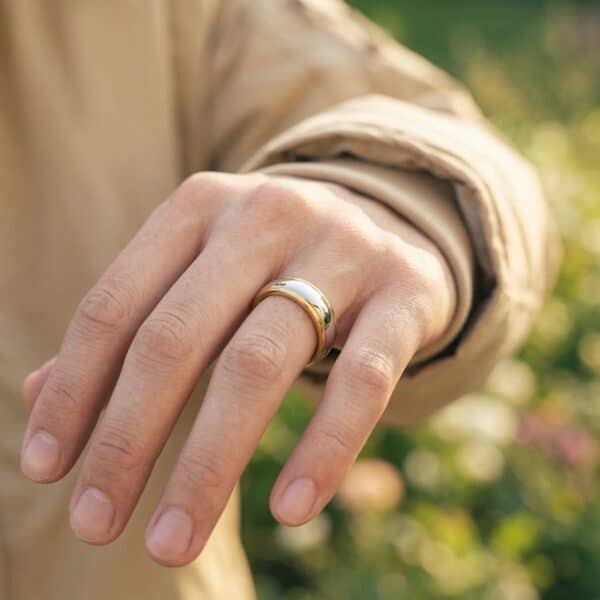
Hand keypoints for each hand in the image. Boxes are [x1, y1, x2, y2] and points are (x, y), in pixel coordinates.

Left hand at [21, 171, 454, 565]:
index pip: (116, 304)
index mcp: (201, 206)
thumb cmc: (277, 256)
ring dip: (207, 463)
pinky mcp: (404, 294)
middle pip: (177, 338)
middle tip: (96, 522)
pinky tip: (291, 509)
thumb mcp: (203, 268)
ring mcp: (342, 250)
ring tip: (168, 542)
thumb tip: (39, 395)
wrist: (389, 217)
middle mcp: (266, 217)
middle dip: (127, 439)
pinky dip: (324, 447)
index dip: (73, 389)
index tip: (47, 467)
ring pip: (259, 363)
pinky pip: (362, 379)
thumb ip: (133, 320)